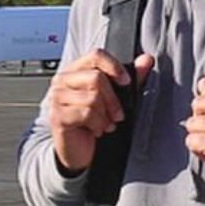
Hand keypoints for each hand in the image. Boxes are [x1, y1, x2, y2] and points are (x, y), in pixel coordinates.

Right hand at [48, 50, 154, 173]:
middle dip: (113, 100)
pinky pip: (86, 114)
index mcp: (76, 71)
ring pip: (92, 98)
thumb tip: (146, 60)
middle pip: (96, 78)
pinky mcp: (58, 116)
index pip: (96, 55)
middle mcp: (63, 81)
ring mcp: (57, 98)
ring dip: (105, 115)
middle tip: (118, 114)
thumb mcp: (116, 97)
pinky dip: (98, 124)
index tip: (126, 82)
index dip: (114, 67)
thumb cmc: (95, 121)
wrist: (79, 150)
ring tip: (105, 123)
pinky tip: (97, 129)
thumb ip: (131, 78)